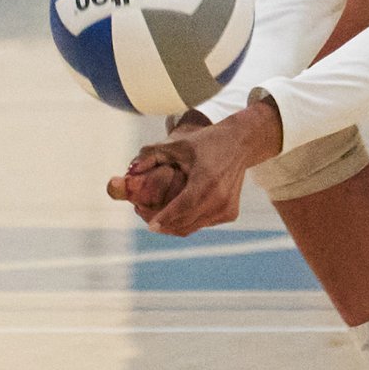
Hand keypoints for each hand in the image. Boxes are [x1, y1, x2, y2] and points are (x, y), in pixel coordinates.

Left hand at [105, 103, 280, 236]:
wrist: (240, 144)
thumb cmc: (205, 143)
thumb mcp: (177, 144)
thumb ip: (151, 155)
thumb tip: (129, 171)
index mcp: (207, 181)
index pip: (183, 207)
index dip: (165, 218)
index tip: (150, 225)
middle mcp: (220, 198)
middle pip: (185, 222)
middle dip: (163, 224)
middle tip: (145, 218)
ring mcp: (227, 208)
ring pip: (193, 226)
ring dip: (174, 225)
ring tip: (157, 216)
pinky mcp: (230, 214)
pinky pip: (202, 223)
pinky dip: (188, 220)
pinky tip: (178, 210)